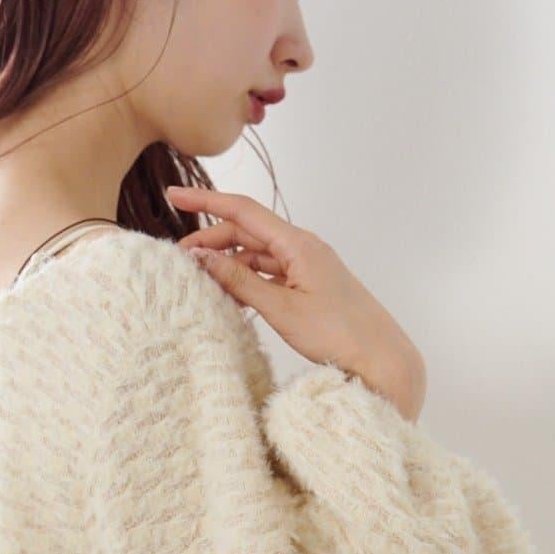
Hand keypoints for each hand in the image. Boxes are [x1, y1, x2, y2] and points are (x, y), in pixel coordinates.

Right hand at [165, 185, 426, 414]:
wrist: (381, 358)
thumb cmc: (338, 333)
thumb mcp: (281, 308)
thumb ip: (240, 281)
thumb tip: (203, 259)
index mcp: (298, 244)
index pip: (242, 211)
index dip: (205, 201)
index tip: (173, 195)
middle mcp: (303, 248)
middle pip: (247, 232)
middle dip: (211, 241)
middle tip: (180, 259)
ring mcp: (308, 266)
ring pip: (257, 254)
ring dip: (228, 262)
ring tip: (200, 280)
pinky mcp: (310, 285)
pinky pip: (270, 273)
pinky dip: (247, 279)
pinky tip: (231, 296)